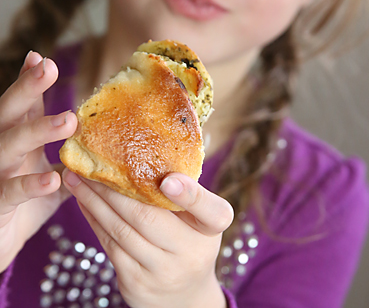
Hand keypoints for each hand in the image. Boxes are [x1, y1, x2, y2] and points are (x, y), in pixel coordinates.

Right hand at [0, 51, 75, 271]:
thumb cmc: (24, 205)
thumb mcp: (49, 175)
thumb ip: (73, 157)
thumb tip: (114, 142)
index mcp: (15, 140)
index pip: (22, 106)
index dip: (28, 81)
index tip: (41, 57)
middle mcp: (1, 152)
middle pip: (8, 114)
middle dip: (26, 89)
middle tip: (48, 67)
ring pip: (7, 146)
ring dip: (36, 131)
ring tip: (68, 120)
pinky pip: (10, 191)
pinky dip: (31, 184)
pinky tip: (53, 178)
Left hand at [62, 168, 233, 307]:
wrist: (183, 297)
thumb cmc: (192, 242)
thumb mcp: (202, 220)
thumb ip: (186, 194)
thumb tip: (150, 152)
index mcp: (213, 229)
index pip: (211, 211)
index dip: (190, 194)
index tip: (168, 180)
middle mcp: (191, 253)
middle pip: (149, 217)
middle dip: (115, 188)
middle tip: (94, 163)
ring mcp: (162, 270)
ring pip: (122, 230)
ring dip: (95, 202)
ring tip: (78, 178)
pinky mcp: (135, 282)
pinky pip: (109, 245)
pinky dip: (94, 220)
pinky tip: (84, 202)